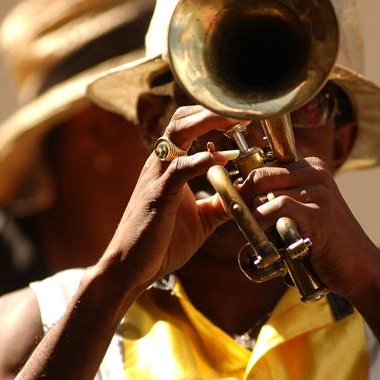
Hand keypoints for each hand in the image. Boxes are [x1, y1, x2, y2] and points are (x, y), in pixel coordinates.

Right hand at [98, 105, 246, 292]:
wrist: (131, 268)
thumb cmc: (160, 243)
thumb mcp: (202, 220)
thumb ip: (222, 203)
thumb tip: (249, 194)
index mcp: (169, 166)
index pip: (189, 126)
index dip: (215, 117)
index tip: (245, 117)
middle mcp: (160, 164)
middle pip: (183, 118)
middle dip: (213, 110)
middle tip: (245, 111)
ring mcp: (156, 176)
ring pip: (177, 133)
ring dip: (208, 122)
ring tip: (236, 120)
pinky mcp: (157, 194)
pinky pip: (179, 168)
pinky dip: (201, 160)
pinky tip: (223, 159)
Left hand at [239, 157, 379, 297]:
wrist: (359, 268)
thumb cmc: (325, 243)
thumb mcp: (304, 211)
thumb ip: (279, 198)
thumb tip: (239, 196)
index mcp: (311, 167)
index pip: (263, 165)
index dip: (243, 184)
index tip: (233, 203)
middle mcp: (316, 173)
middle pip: (259, 174)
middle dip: (240, 196)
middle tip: (231, 217)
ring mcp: (319, 192)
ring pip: (264, 190)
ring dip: (248, 213)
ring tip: (245, 230)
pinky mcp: (318, 214)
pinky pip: (278, 207)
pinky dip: (262, 219)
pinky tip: (261, 235)